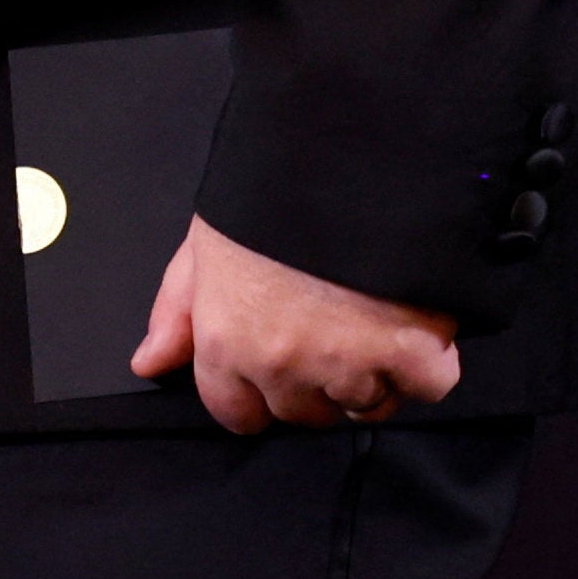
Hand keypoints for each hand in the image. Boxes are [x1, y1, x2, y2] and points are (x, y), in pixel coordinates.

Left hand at [132, 214, 463, 432]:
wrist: (349, 164)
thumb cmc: (270, 198)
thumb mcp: (204, 245)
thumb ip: (177, 312)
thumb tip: (150, 363)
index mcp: (225, 342)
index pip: (235, 413)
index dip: (256, 395)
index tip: (275, 370)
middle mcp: (282, 367)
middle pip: (305, 414)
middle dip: (315, 384)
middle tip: (329, 332)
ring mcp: (349, 367)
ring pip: (367, 406)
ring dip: (373, 376)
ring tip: (372, 320)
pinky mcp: (414, 357)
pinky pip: (426, 387)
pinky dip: (427, 363)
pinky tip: (414, 324)